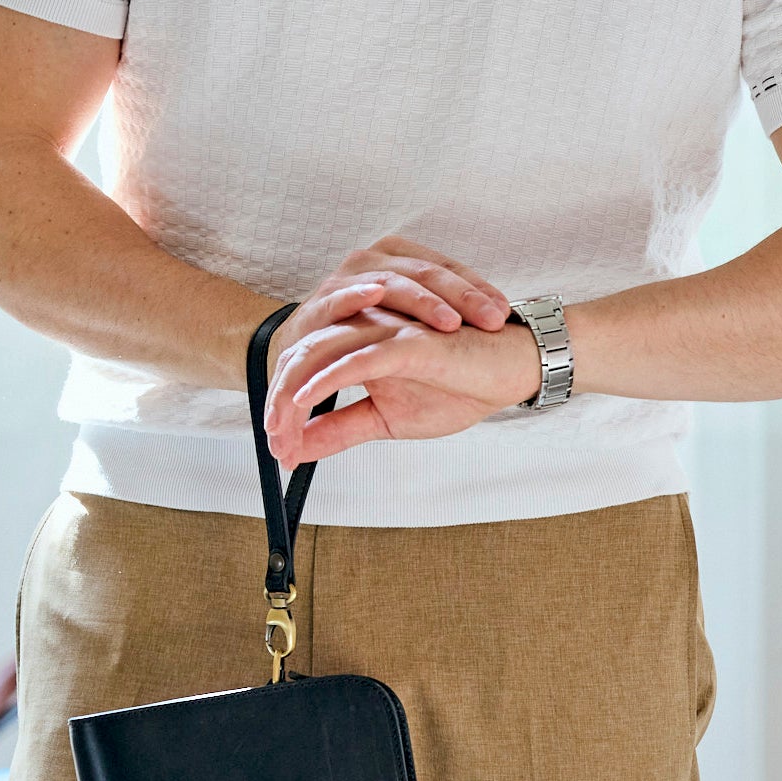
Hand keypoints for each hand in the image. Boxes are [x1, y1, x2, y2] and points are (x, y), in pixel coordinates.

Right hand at [264, 236, 512, 380]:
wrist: (302, 357)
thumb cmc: (363, 337)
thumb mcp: (408, 324)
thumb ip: (446, 316)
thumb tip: (506, 319)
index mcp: (399, 258)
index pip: (447, 269)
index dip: (477, 289)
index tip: (505, 315)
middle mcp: (373, 260)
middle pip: (426, 273)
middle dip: (463, 297)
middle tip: (493, 321)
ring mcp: (345, 279)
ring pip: (392, 283)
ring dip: (422, 302)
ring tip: (451, 323)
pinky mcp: (319, 303)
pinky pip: (340, 297)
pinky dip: (356, 294)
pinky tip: (376, 295)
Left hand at [265, 269, 540, 470]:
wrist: (509, 373)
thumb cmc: (455, 387)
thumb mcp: (386, 419)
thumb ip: (340, 429)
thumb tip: (297, 453)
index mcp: (356, 341)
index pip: (302, 366)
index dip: (282, 404)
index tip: (277, 447)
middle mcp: (364, 328)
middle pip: (301, 354)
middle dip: (279, 400)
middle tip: (272, 443)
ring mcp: (386, 331)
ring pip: (322, 353)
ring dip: (294, 393)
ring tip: (281, 431)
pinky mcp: (411, 342)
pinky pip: (360, 356)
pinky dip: (329, 377)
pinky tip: (308, 397)